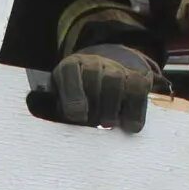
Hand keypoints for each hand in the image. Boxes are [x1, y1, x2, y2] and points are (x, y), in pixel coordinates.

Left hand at [35, 47, 157, 131]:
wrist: (104, 75)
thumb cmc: (77, 99)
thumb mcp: (61, 100)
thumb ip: (57, 110)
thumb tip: (49, 124)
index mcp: (69, 67)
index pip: (69, 73)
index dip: (73, 94)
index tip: (77, 115)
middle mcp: (93, 63)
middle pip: (93, 77)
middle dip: (93, 104)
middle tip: (93, 124)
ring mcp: (115, 68)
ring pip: (115, 81)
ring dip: (111, 107)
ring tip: (108, 125)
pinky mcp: (136, 77)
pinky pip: (138, 88)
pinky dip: (135, 109)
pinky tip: (129, 126)